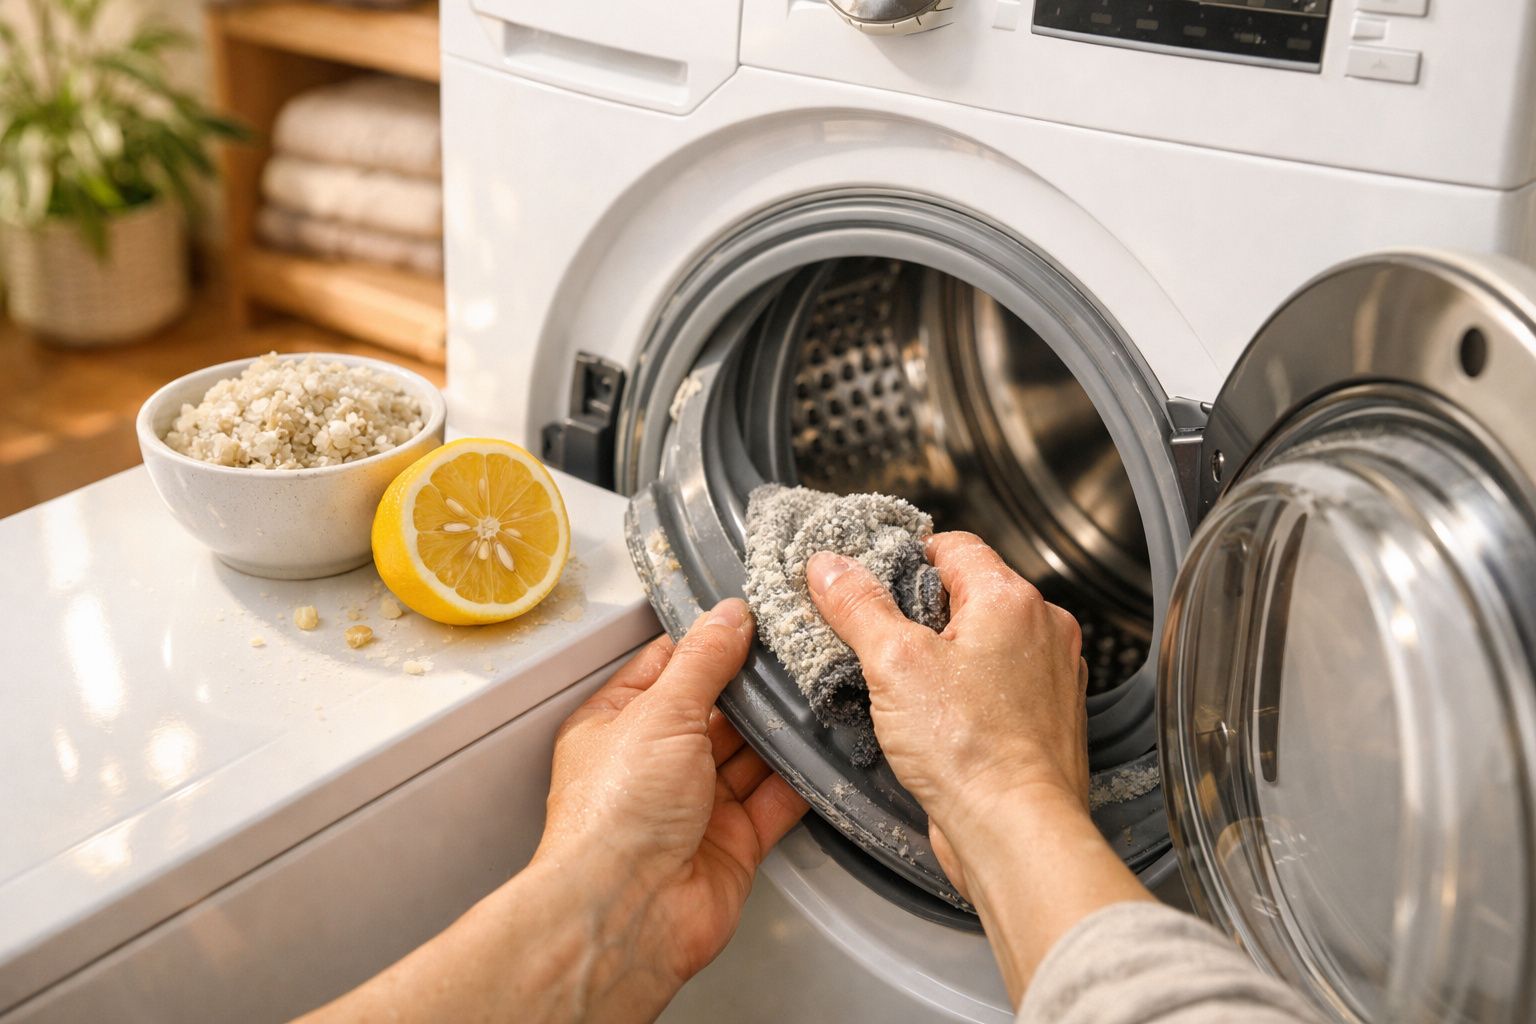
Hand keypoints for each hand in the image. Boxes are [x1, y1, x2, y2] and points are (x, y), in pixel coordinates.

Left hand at [293, 599, 806, 1023]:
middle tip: (798, 649)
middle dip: (752, 685)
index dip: (707, 640)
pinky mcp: (733, 841)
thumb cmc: (614, 816)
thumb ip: (703, 661)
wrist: (629, 912)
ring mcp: (695, 804)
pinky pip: (775, 800)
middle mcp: (654, 763)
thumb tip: (729, 616)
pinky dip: (800, 778)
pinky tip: (824, 750)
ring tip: (818, 690)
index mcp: (617, 723)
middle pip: (714, 709)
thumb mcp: (660, 712)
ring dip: (780, 729)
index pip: (666, 665)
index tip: (751, 614)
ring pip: (748, 753)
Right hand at [807, 533, 1147, 1001]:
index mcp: (1011, 599)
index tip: (872, 581)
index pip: (954, 545)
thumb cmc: (971, 751)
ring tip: (905, 685)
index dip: (906, 558)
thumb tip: (831, 567)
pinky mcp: (1045, 718)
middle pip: (969, 592)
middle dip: (921, 611)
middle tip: (881, 639)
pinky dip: (968, 692)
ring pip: (984, 640)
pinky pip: (998, 683)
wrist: (1016, 830)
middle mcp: (1043, 629)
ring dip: (944, 655)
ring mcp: (1050, 675)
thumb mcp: (893, 663)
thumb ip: (859, 606)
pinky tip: (936, 718)